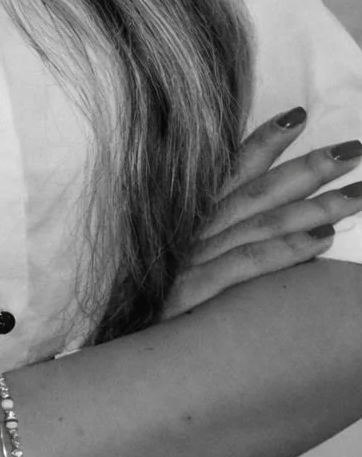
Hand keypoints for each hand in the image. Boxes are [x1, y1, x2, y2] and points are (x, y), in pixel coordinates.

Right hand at [161, 107, 361, 318]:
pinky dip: (288, 248)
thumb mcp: (180, 253)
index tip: (299, 115)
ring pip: (265, 222)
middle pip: (262, 190)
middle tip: (355, 151)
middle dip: (311, 167)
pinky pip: (249, 263)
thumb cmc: (155, 295)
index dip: (265, 139)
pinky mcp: (196, 290)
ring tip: (358, 194)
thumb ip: (214, 229)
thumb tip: (269, 210)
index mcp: (192, 213)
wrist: (118, 341)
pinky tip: (324, 237)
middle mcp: (195, 227)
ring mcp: (195, 257)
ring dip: (317, 206)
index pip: (233, 167)